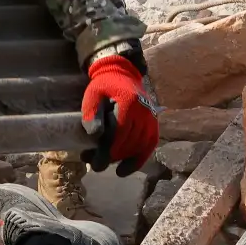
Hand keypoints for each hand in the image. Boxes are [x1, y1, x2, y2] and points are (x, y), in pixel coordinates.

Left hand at [81, 53, 158, 174]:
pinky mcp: (154, 125)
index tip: (95, 162)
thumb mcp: (92, 95)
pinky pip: (149, 146)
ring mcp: (151, 119)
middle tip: (93, 164)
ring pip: (139, 147)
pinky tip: (124, 170)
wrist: (122, 74)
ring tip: (104, 164)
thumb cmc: (104, 86)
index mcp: (129, 102)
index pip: (120, 132)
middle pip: (129, 142)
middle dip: (110, 157)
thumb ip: (92, 113)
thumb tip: (95, 136)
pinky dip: (138, 160)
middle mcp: (144, 112)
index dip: (108, 150)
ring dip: (121, 160)